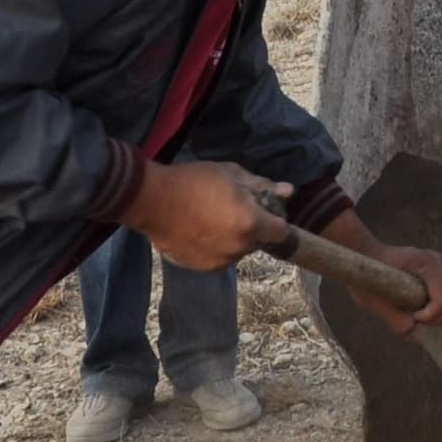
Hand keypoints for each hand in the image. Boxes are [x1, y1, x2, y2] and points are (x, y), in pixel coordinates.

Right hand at [124, 159, 286, 272]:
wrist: (153, 201)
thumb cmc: (193, 181)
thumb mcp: (231, 174)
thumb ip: (261, 186)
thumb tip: (288, 191)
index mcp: (251, 223)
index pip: (282, 231)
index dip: (276, 220)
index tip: (265, 211)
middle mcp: (239, 247)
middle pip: (258, 241)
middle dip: (252, 227)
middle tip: (231, 209)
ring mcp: (220, 261)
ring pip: (238, 250)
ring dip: (233, 238)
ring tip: (212, 218)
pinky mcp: (202, 268)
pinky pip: (219, 258)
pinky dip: (216, 247)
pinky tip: (200, 230)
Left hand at [359, 244, 441, 333]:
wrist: (365, 254)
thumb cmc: (368, 275)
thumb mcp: (377, 301)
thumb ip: (397, 320)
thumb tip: (415, 333)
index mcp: (427, 263)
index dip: (431, 316)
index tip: (414, 318)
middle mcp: (439, 262)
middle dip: (441, 317)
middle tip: (419, 321)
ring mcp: (441, 265)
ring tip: (426, 316)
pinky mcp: (439, 271)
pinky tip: (428, 310)